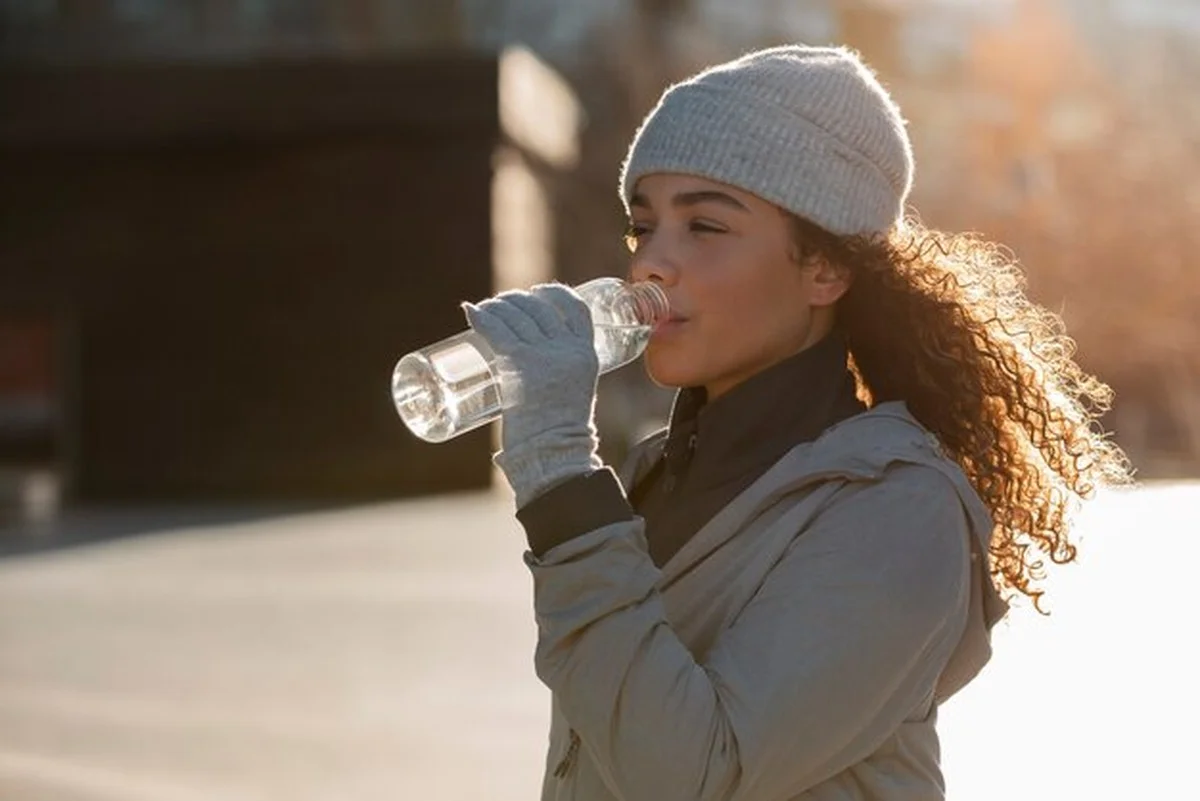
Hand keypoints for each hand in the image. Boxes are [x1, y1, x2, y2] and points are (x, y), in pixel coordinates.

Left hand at [463, 283, 601, 507]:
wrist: (554, 452)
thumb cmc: (561, 432)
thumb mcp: (575, 392)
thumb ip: (563, 375)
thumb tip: (537, 369)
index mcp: (587, 354)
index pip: (576, 308)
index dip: (555, 293)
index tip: (539, 291)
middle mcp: (567, 349)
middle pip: (540, 307)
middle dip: (518, 300)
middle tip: (503, 304)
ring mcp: (543, 354)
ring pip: (516, 315)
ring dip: (497, 306)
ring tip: (486, 308)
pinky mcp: (519, 364)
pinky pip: (497, 330)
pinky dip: (482, 317)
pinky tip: (471, 311)